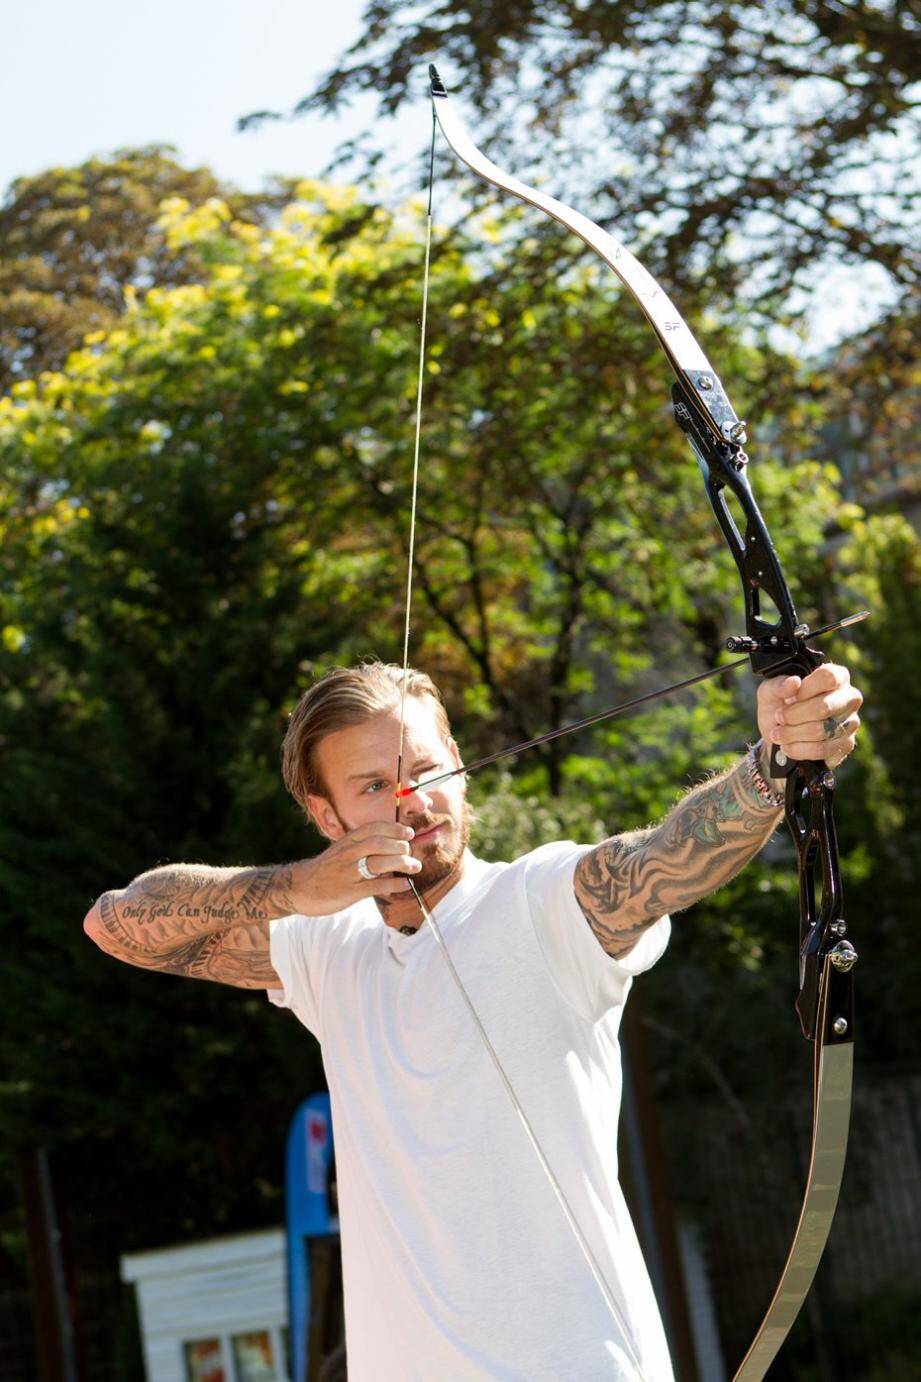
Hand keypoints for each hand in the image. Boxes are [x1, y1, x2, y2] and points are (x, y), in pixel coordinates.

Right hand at [293, 822, 421, 914]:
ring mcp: (348, 873)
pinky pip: (375, 886)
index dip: (394, 829)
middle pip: (379, 843)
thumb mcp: (340, 851)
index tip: (409, 833)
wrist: (298, 888)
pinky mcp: (349, 892)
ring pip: (379, 863)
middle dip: (400, 846)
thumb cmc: (326, 869)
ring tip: (415, 866)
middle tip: (411, 852)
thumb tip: (390, 847)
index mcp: (347, 841)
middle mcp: (347, 854)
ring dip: (401, 863)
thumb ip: (361, 847)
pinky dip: (394, 884)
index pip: (373, 828)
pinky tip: (405, 884)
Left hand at [757, 663, 862, 769]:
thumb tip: (794, 683)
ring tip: (778, 734)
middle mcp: (850, 698)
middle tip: (779, 718)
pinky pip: (821, 749)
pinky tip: (787, 747)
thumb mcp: (770, 691)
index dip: (805, 690)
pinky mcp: (846, 745)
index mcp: (837, 677)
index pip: (828, 677)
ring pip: (821, 731)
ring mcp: (851, 723)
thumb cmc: (779, 706)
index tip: (789, 698)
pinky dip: (797, 750)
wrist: (777, 737)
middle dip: (793, 715)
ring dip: (792, 734)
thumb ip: (778, 685)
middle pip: (824, 706)